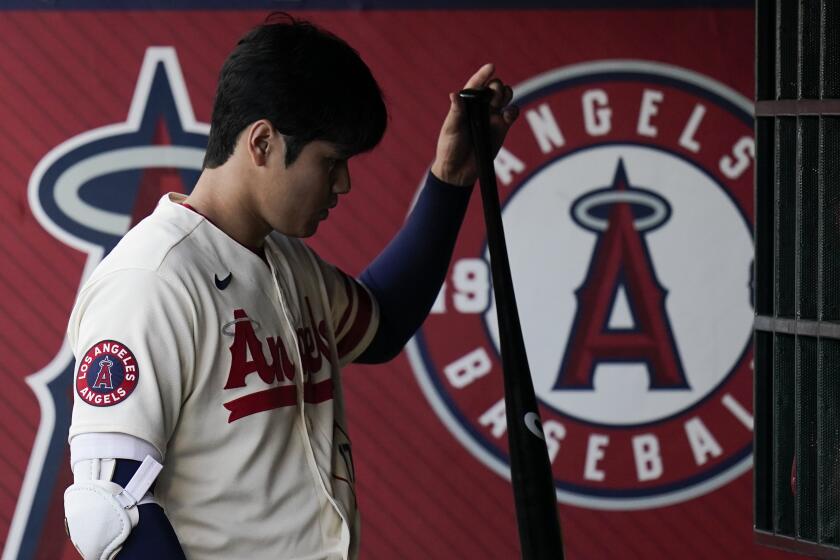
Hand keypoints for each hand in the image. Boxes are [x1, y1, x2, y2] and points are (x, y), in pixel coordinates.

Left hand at [430, 63, 518, 186]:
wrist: (459, 171)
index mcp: (466, 104)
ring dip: (506, 95)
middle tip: (492, 100)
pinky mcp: (502, 128)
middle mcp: (480, 107)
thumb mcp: (451, 129)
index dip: (483, 74)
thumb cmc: (450, 148)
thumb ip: (456, 112)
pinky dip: (513, 111)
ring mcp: (492, 117)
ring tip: (498, 106)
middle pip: (494, 87)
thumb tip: (454, 94)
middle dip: (496, 88)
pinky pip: (512, 113)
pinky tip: (507, 116)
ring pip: (505, 96)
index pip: (475, 85)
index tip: (491, 67)